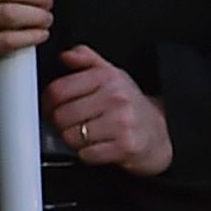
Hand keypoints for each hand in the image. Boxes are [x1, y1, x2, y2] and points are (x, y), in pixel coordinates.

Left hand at [47, 46, 173, 173]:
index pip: (58, 91)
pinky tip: (98, 147)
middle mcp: (116, 97)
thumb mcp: (112, 75)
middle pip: (61, 116)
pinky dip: (87, 154)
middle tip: (71, 125)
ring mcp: (122, 122)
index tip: (51, 108)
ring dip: (73, 141)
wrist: (162, 132)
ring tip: (87, 135)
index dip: (47, 103)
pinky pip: (86, 154)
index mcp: (108, 77)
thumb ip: (87, 60)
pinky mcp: (126, 147)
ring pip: (71, 136)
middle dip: (60, 124)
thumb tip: (66, 55)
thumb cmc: (130, 105)